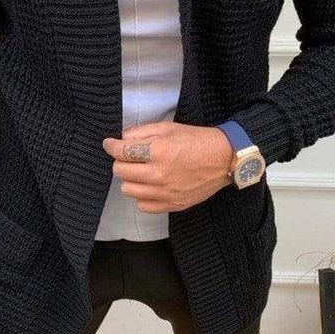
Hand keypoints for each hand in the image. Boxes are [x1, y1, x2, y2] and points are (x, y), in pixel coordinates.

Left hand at [101, 121, 233, 212]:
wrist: (224, 159)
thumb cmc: (197, 140)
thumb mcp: (168, 127)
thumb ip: (142, 132)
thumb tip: (122, 138)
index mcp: (158, 151)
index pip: (121, 152)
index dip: (111, 146)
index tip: (110, 144)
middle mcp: (159, 174)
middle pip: (120, 171)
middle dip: (121, 161)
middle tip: (130, 157)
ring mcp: (166, 192)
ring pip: (128, 190)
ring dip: (130, 179)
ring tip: (142, 171)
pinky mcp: (173, 204)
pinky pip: (143, 206)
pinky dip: (143, 196)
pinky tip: (151, 186)